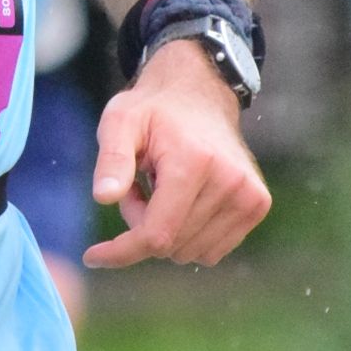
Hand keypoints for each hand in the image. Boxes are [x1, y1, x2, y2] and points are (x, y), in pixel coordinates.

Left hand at [82, 38, 271, 268]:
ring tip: (160, 190)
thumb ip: (111, 159)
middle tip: (137, 187)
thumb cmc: (153, 110)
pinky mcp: (257, 205)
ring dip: (165, 232)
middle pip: (170, 245)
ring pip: (190, 252)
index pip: (157, 234)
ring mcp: (249, 195)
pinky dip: (188, 236)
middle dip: (141, 227)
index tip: (94, 257)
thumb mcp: (120, 122)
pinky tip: (182, 201)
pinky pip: (211, 251)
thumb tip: (103, 197)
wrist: (200, 94)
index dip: (122, 251)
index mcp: (194, 162)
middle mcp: (230, 181)